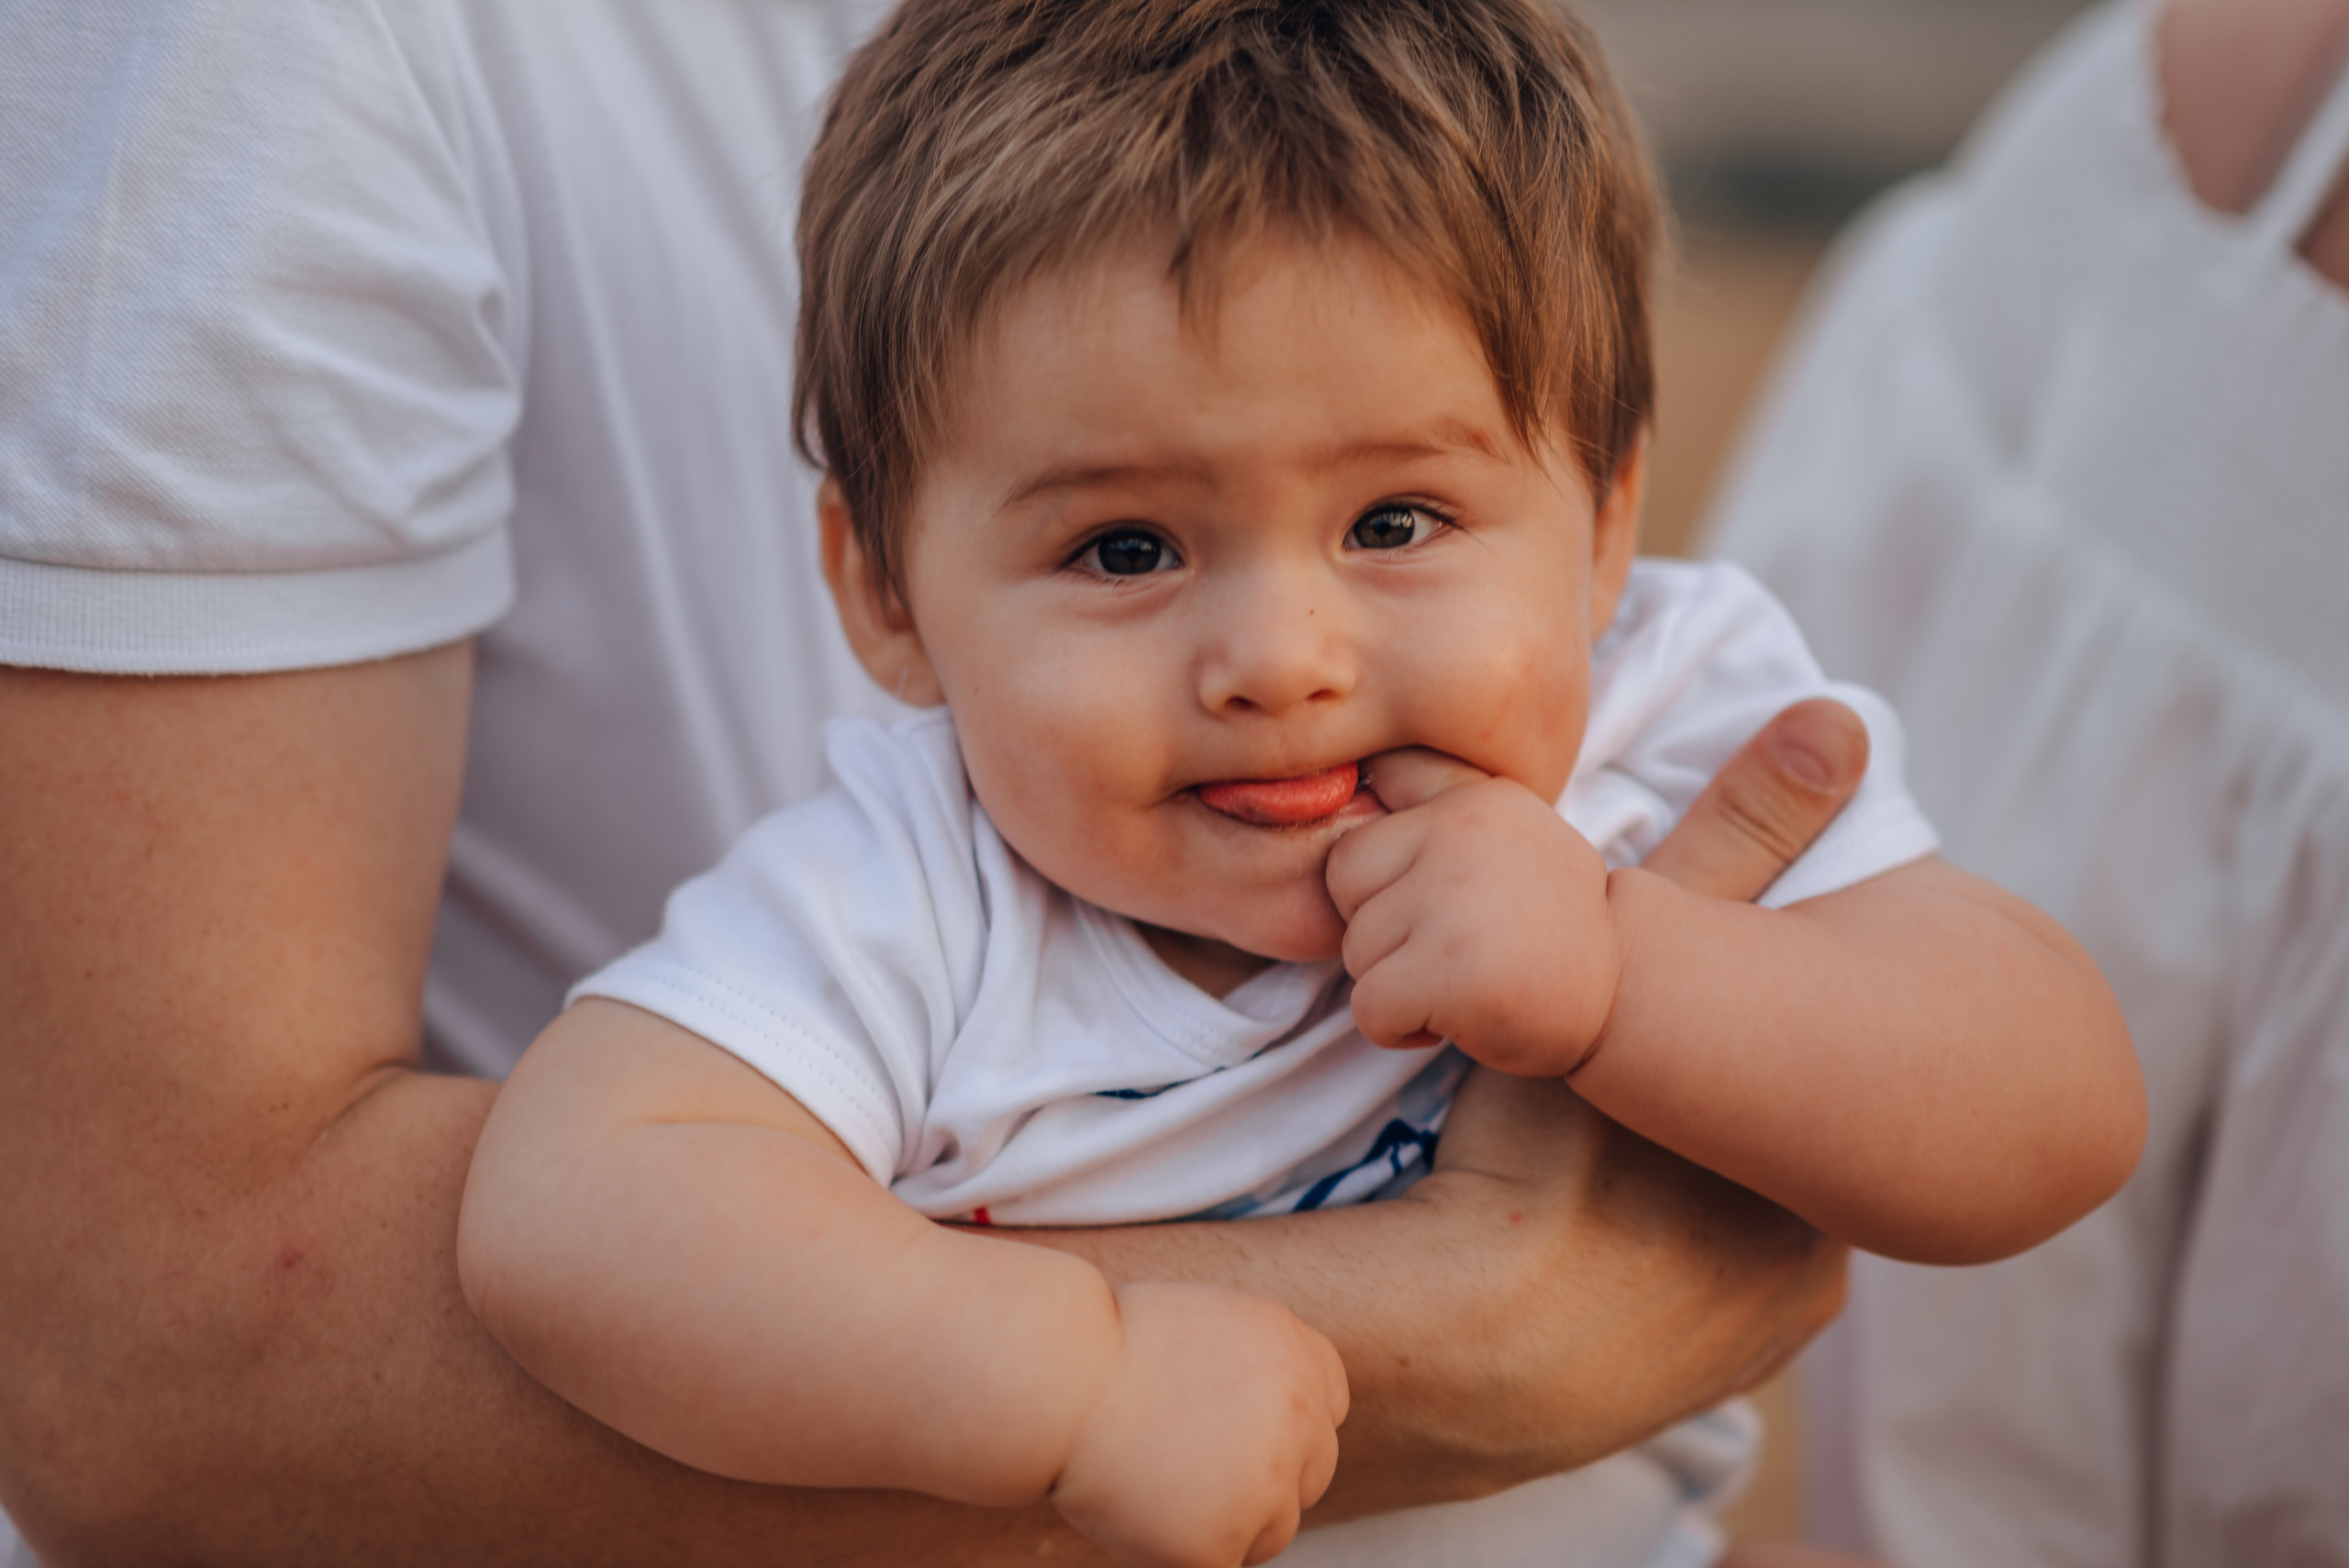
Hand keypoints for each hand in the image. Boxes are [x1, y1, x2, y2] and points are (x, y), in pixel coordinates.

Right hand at [1053, 1282, 1347, 1567]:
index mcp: (1295, 1352)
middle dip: (1265, 1478)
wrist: (1056, 1380)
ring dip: (1232, 1522)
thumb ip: (1253, 1373)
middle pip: (1313, 1471)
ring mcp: (1268, 1482)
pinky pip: (1221, 1561)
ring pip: (1275, 1529)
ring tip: (1161, 1489)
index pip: (1328, 1405)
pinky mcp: (1224, 1540)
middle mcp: (1299, 1416)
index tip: (1242, 1432)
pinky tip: (1140, 1510)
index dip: (1286, 1424)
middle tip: (1195, 1472)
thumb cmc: (1103, 1346)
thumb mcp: (1204, 1328)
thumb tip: (1270, 1427)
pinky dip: (1185, 1549)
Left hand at [1324, 751, 1617, 1073]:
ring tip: (1463, 979)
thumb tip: (1344, 776)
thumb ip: (1434, 804)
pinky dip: (1399, 1029)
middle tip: (1450, 948)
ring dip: (1396, 983)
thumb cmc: (1545, 926)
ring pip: (1356, 949)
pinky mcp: (1448, 970)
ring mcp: (1452, 899)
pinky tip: (1455, 1017)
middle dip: (1380, 929)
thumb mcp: (1502, 837)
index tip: (1432, 900)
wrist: (1626, 994)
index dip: (1382, 878)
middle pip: (1345, 883)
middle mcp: (1459, 832)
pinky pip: (1369, 1008)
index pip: (1366, 815)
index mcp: (1471, 798)